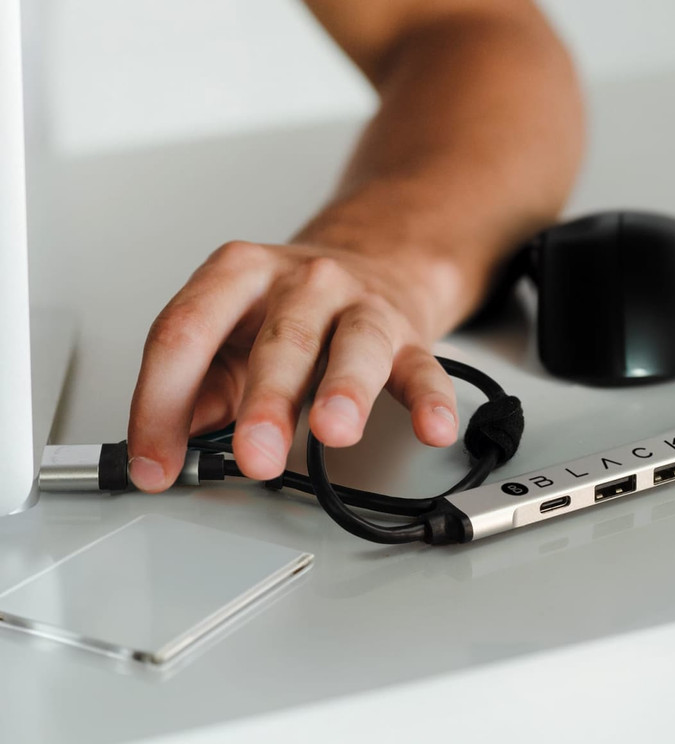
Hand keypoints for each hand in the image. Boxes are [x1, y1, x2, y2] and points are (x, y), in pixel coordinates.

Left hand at [127, 240, 460, 491]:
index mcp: (240, 275)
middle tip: (253, 455)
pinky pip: (423, 369)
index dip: (162, 401)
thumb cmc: (293, 306)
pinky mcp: (407, 335)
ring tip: (334, 431)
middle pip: (280, 341)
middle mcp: (303, 283)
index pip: (187, 333)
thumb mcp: (233, 332)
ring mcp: (360, 307)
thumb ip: (200, 384)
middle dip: (265, 403)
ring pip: (354, 346)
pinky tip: (433, 429)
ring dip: (344, 390)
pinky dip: (431, 400)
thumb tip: (172, 440)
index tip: (156, 463)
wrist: (370, 263)